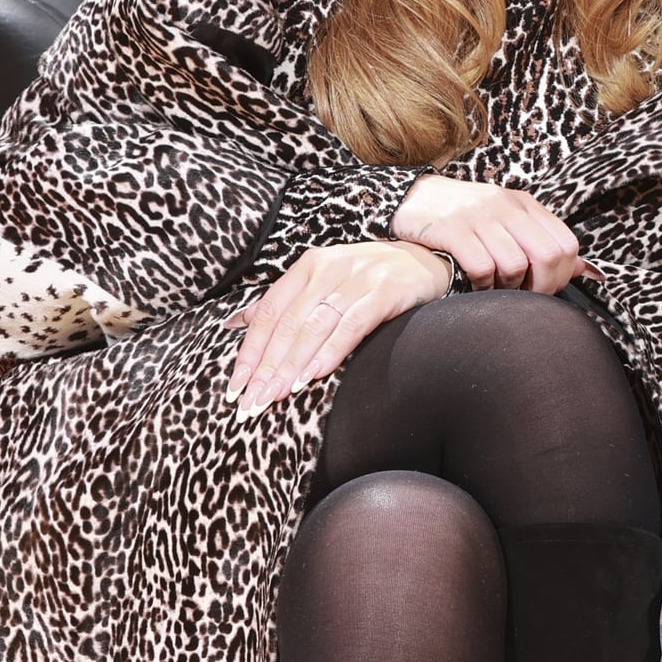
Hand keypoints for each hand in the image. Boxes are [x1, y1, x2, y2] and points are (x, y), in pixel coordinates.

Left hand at [227, 239, 449, 414]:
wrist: (425, 260)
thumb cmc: (370, 278)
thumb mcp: (323, 280)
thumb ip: (283, 301)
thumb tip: (237, 322)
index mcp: (307, 266)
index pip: (269, 312)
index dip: (250, 351)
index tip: (237, 385)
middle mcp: (327, 269)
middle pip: (287, 324)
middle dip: (267, 367)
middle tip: (252, 401)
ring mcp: (356, 279)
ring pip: (314, 327)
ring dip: (292, 365)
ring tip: (276, 395)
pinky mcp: (383, 292)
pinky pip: (350, 326)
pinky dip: (329, 352)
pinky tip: (313, 376)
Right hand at [391, 174, 580, 292]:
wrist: (410, 197)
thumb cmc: (463, 216)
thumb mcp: (506, 219)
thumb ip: (542, 241)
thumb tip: (584, 270)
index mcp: (524, 204)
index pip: (566, 243)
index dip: (561, 276)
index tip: (543, 289)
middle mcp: (506, 205)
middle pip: (547, 256)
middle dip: (540, 288)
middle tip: (523, 299)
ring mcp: (478, 215)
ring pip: (515, 265)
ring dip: (507, 289)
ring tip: (495, 290)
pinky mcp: (452, 229)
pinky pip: (481, 267)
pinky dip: (482, 286)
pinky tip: (475, 286)